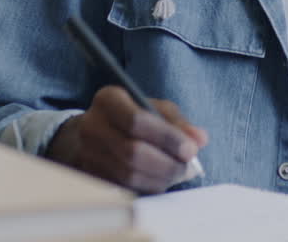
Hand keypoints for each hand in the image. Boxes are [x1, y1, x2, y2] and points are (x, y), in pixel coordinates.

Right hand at [48, 86, 208, 193]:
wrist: (94, 130)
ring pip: (128, 174)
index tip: (190, 150)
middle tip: (187, 166)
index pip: (137, 120)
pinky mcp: (91, 175)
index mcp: (108, 100)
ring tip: (177, 173)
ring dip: (160, 178)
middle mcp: (92, 125)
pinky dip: (148, 186)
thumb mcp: (155, 108)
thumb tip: (199, 139)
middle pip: (132, 152)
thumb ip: (178, 122)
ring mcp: (87, 153)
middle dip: (167, 163)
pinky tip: (161, 180)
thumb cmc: (132, 115)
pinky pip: (124, 187)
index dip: (167, 138)